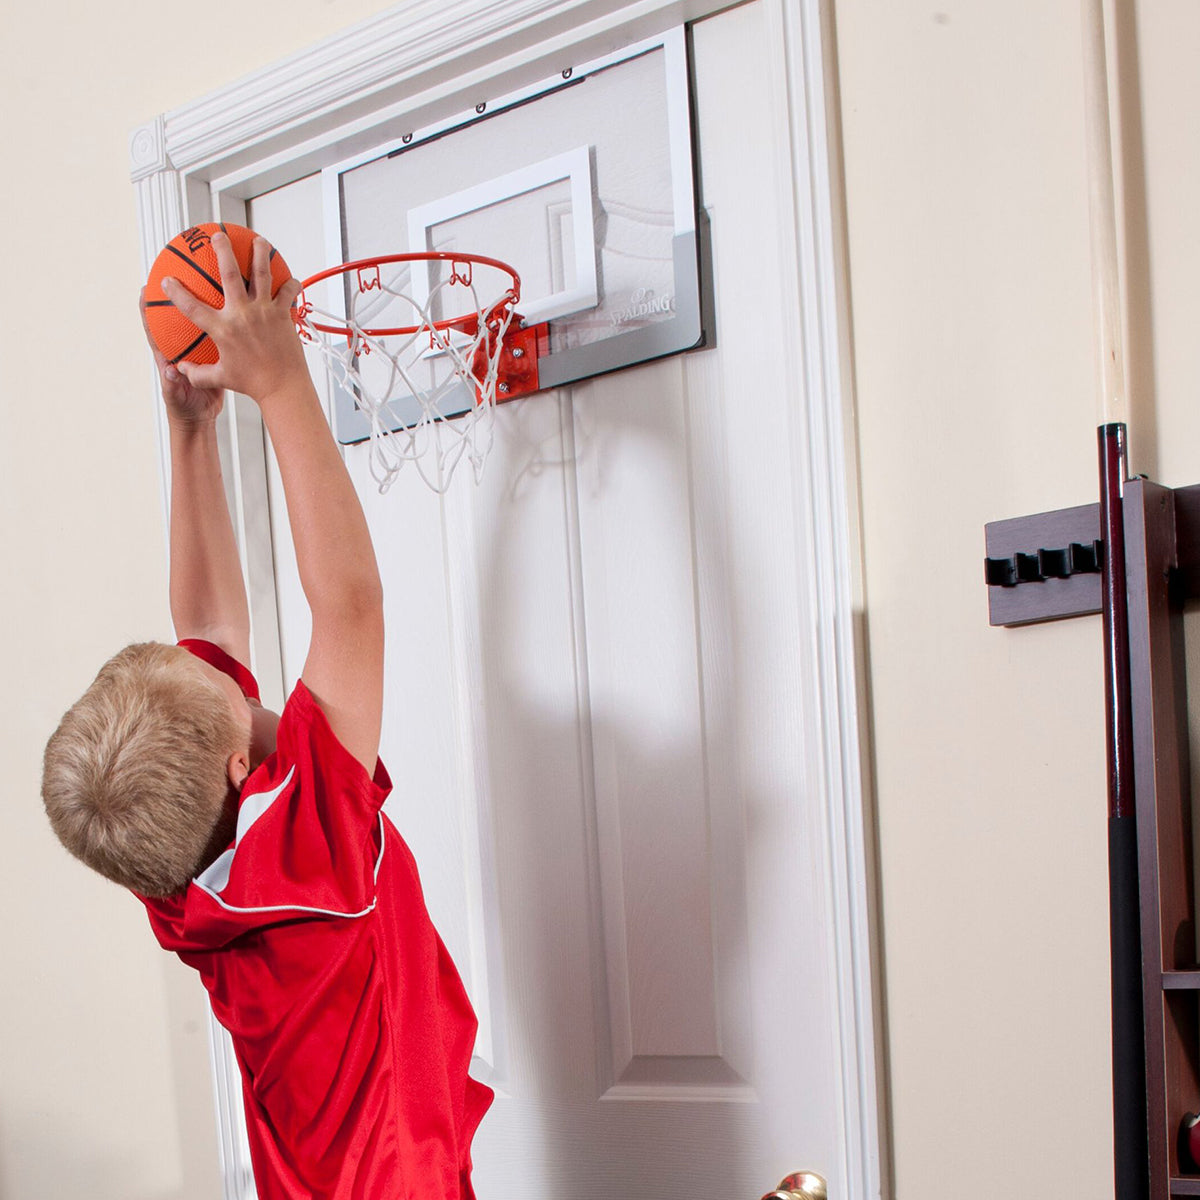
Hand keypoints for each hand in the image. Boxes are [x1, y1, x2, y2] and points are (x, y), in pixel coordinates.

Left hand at [140, 288, 224, 426]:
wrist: (200, 419)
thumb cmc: (183, 408)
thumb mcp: (176, 396)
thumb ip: (172, 383)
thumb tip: (170, 370)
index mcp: (166, 357)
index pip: (154, 329)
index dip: (146, 309)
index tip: (144, 289)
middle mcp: (180, 350)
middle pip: (174, 318)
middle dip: (172, 297)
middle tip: (174, 275)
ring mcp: (196, 352)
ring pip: (198, 323)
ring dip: (201, 305)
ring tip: (208, 285)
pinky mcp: (213, 357)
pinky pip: (217, 337)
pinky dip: (222, 325)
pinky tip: (232, 314)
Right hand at [160, 231, 306, 404]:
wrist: (283, 387)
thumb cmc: (252, 384)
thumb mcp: (220, 378)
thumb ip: (198, 373)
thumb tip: (181, 369)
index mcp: (222, 330)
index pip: (191, 306)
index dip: (176, 292)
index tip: (166, 280)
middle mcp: (241, 315)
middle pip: (229, 274)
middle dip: (222, 250)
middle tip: (217, 234)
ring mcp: (264, 312)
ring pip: (261, 274)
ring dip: (260, 254)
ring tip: (259, 241)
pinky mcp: (283, 315)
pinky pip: (287, 292)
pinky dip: (290, 283)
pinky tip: (290, 277)